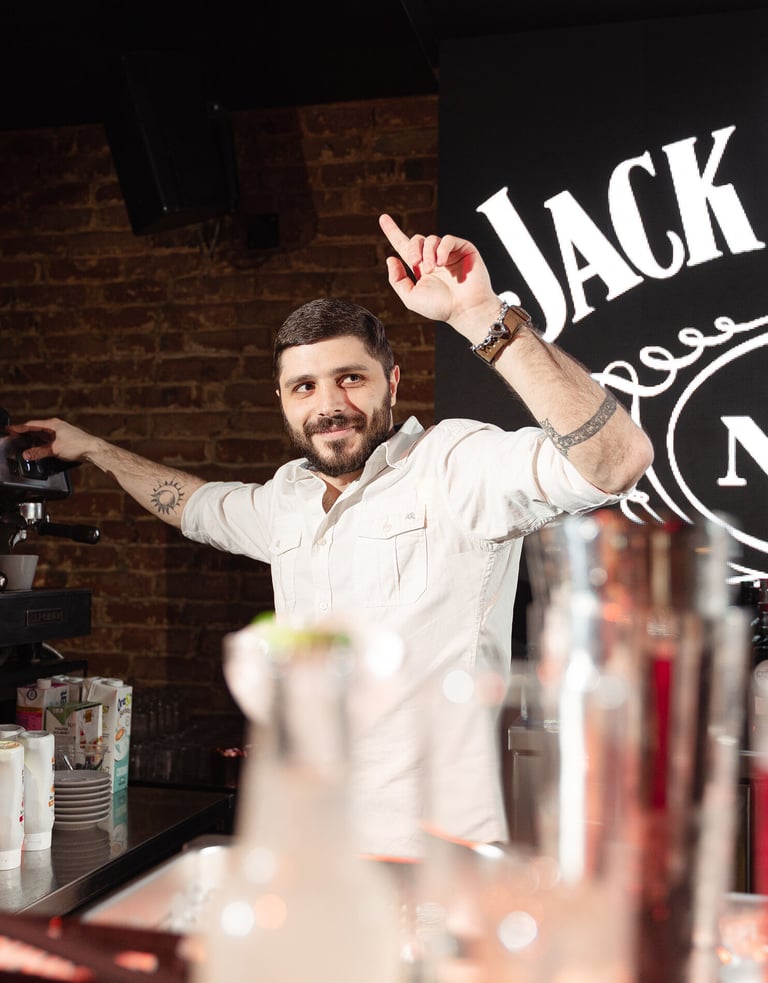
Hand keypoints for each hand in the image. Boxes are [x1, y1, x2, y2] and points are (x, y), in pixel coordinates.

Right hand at [6, 418, 98, 462]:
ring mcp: (62, 432)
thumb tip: (27, 454)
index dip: (20, 428)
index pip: (32, 424)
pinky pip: (50, 439)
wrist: (93, 449)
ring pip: (44, 435)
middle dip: (26, 433)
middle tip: (16, 436)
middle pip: (37, 429)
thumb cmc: (78, 445)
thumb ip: (39, 452)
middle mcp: (57, 426)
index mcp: (53, 424)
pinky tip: (41, 448)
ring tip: (26, 443)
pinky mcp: (66, 439)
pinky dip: (43, 443)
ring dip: (35, 439)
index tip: (11, 430)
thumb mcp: (54, 449)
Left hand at [378, 213, 497, 329]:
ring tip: (432, 269)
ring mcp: (449, 253)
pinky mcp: (463, 249)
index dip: (392, 231)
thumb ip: (397, 279)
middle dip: (412, 249)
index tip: (383, 218)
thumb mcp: (411, 297)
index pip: (404, 246)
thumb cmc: (440, 307)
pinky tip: (441, 263)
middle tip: (415, 263)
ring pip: (431, 240)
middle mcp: (434, 258)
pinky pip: (447, 240)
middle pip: (416, 240)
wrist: (465, 310)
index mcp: (421, 268)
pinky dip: (441, 249)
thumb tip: (391, 258)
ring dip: (427, 254)